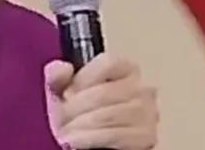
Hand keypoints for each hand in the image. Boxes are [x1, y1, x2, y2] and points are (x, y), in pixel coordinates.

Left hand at [44, 53, 158, 149]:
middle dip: (75, 108)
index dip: (83, 78)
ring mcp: (147, 113)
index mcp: (125, 69)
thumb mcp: (62, 91)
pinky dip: (91, 138)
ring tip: (67, 132)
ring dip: (81, 126)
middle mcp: (142, 89)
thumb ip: (57, 75)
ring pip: (108, 115)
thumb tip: (62, 68)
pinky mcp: (147, 137)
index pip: (108, 63)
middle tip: (61, 118)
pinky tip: (77, 141)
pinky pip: (117, 135)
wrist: (88, 143)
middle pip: (104, 92)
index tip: (67, 93)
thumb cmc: (78, 113)